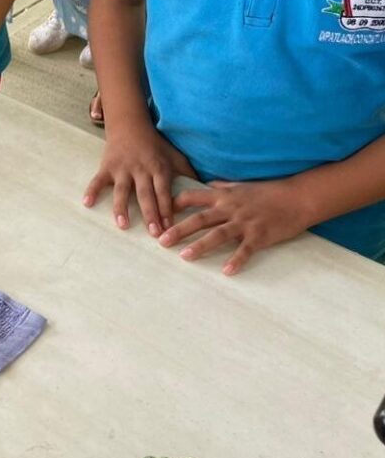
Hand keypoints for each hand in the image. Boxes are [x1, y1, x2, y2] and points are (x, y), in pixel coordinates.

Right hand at [83, 124, 197, 235]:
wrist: (130, 125)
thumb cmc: (155, 144)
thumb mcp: (175, 155)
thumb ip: (188, 173)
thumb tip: (207, 191)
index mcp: (158, 168)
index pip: (164, 191)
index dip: (167, 209)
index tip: (170, 227)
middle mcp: (140, 169)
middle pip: (145, 194)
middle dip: (150, 213)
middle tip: (153, 232)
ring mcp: (122, 168)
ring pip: (122, 190)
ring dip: (122, 207)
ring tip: (122, 225)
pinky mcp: (107, 167)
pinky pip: (98, 180)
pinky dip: (92, 190)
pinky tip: (87, 203)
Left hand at [159, 180, 310, 275]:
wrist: (298, 197)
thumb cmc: (269, 191)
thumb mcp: (242, 186)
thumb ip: (223, 187)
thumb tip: (208, 185)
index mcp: (224, 196)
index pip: (193, 197)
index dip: (175, 204)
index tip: (159, 212)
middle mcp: (231, 208)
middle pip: (200, 219)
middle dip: (179, 230)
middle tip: (162, 242)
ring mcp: (245, 222)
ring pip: (218, 235)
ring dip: (200, 246)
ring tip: (184, 256)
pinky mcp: (260, 236)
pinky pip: (246, 250)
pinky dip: (236, 261)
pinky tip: (226, 272)